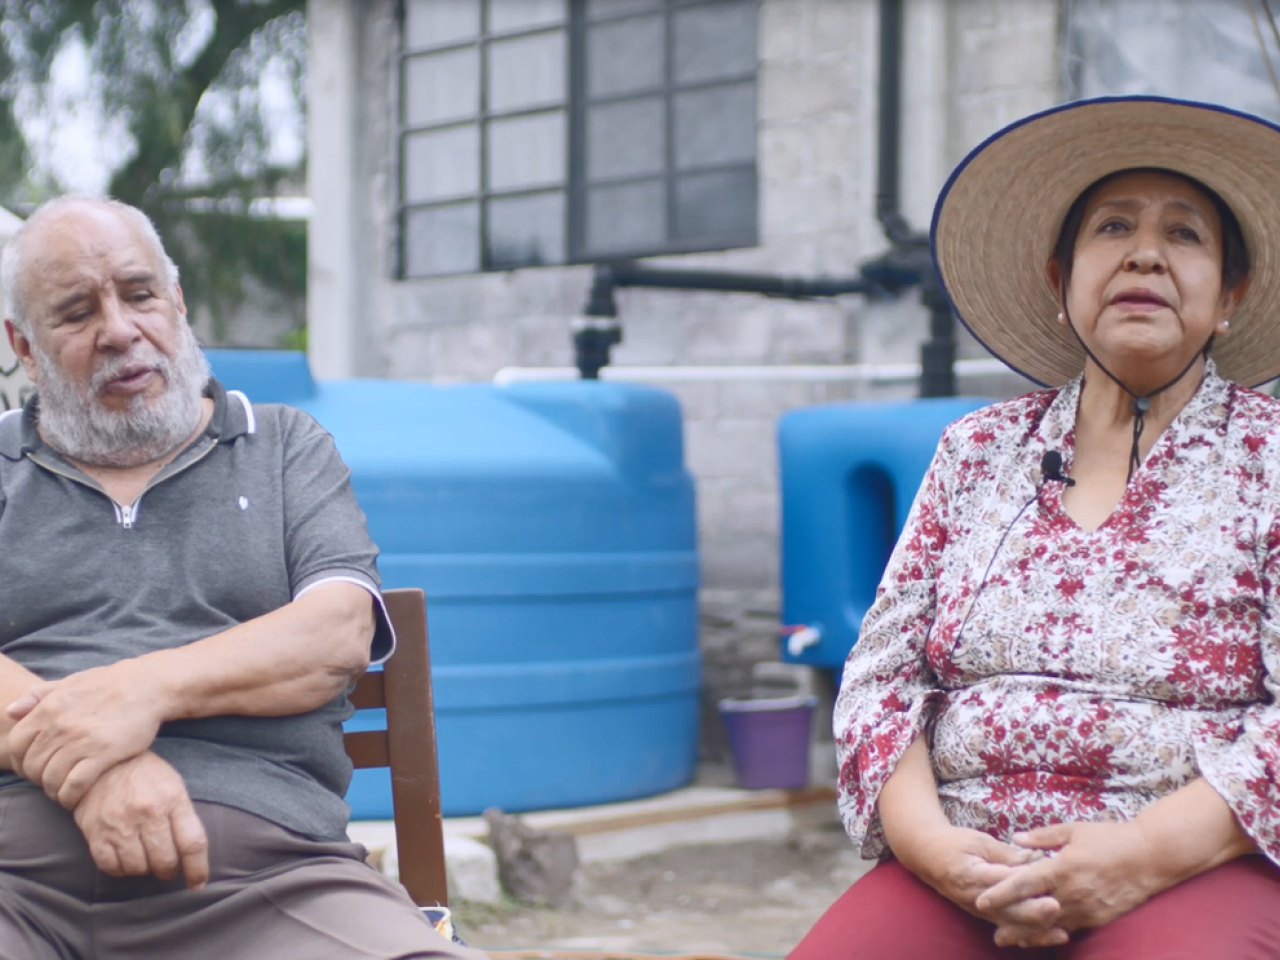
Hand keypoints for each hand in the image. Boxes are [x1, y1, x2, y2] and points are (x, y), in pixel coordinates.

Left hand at [8, 659, 165, 807]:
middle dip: (38, 779)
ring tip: (62, 792)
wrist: (147, 685)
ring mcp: (81, 740)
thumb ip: (38, 695)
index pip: (17, 745)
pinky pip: (75, 785)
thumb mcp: (70, 682)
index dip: (20, 761)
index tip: (33, 768)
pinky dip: (69, 796)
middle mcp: (60, 726)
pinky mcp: (104, 753)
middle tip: (51, 782)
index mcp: (49, 708)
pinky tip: (74, 797)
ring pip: (51, 778)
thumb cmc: (108, 683)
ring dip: (53, 791)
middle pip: (33, 766)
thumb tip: (10, 711)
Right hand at [73, 751, 208, 889]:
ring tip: (144, 858)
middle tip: (166, 866)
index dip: (198, 869)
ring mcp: (120, 823)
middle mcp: (147, 813)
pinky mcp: (95, 832)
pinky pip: (111, 867)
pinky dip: (120, 869)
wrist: (104, 762)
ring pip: (138, 868)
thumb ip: (184, 818)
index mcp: (173, 799)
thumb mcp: (174, 786)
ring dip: (144, 870)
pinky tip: (124, 858)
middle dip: (168, 870)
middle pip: (165, 861)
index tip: (198, 884)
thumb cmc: (147, 776)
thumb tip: (193, 856)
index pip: (192, 843)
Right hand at [910, 825, 1068, 947]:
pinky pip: (1010, 929)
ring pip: (1011, 925)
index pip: (1000, 883)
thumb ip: (1005, 852)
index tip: (1045, 883)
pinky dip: (1031, 935)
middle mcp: (975, 898)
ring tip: (1063, 932)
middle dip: (1033, 912)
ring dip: (1036, 930)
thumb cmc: (954, 844)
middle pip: (1008, 910)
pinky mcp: (987, 916)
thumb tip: (1032, 858)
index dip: (1023, 884)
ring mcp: (981, 910)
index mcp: (971, 875)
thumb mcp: (978, 841)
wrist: (929, 857)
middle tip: (1056, 907)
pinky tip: (1052, 937)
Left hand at [977, 821, 1155, 944]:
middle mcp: (1072, 892)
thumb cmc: (1109, 838)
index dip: (1001, 893)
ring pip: (1051, 925)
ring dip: (1030, 932)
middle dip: (1012, 923)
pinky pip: (1071, 928)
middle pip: (1034, 912)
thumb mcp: (1074, 830)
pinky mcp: (1099, 918)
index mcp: (1062, 867)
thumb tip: (1015, 839)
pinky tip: (1041, 935)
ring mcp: (1087, 908)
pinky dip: (1053, 932)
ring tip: (1010, 938)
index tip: (981, 900)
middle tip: (993, 933)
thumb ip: (1043, 836)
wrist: (1150, 857)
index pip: (1024, 883)